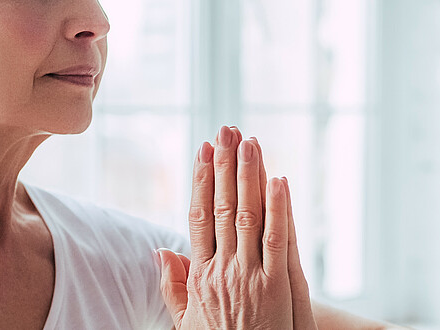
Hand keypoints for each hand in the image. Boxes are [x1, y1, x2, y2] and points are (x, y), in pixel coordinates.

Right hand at [157, 126, 317, 328]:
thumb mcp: (186, 323)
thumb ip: (174, 287)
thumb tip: (160, 250)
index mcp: (200, 277)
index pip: (198, 217)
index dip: (201, 181)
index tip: (203, 150)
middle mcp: (222, 271)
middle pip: (223, 208)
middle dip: (224, 165)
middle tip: (226, 129)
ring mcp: (250, 277)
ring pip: (249, 216)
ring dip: (249, 175)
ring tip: (249, 140)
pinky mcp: (278, 287)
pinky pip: (279, 241)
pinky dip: (279, 209)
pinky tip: (278, 180)